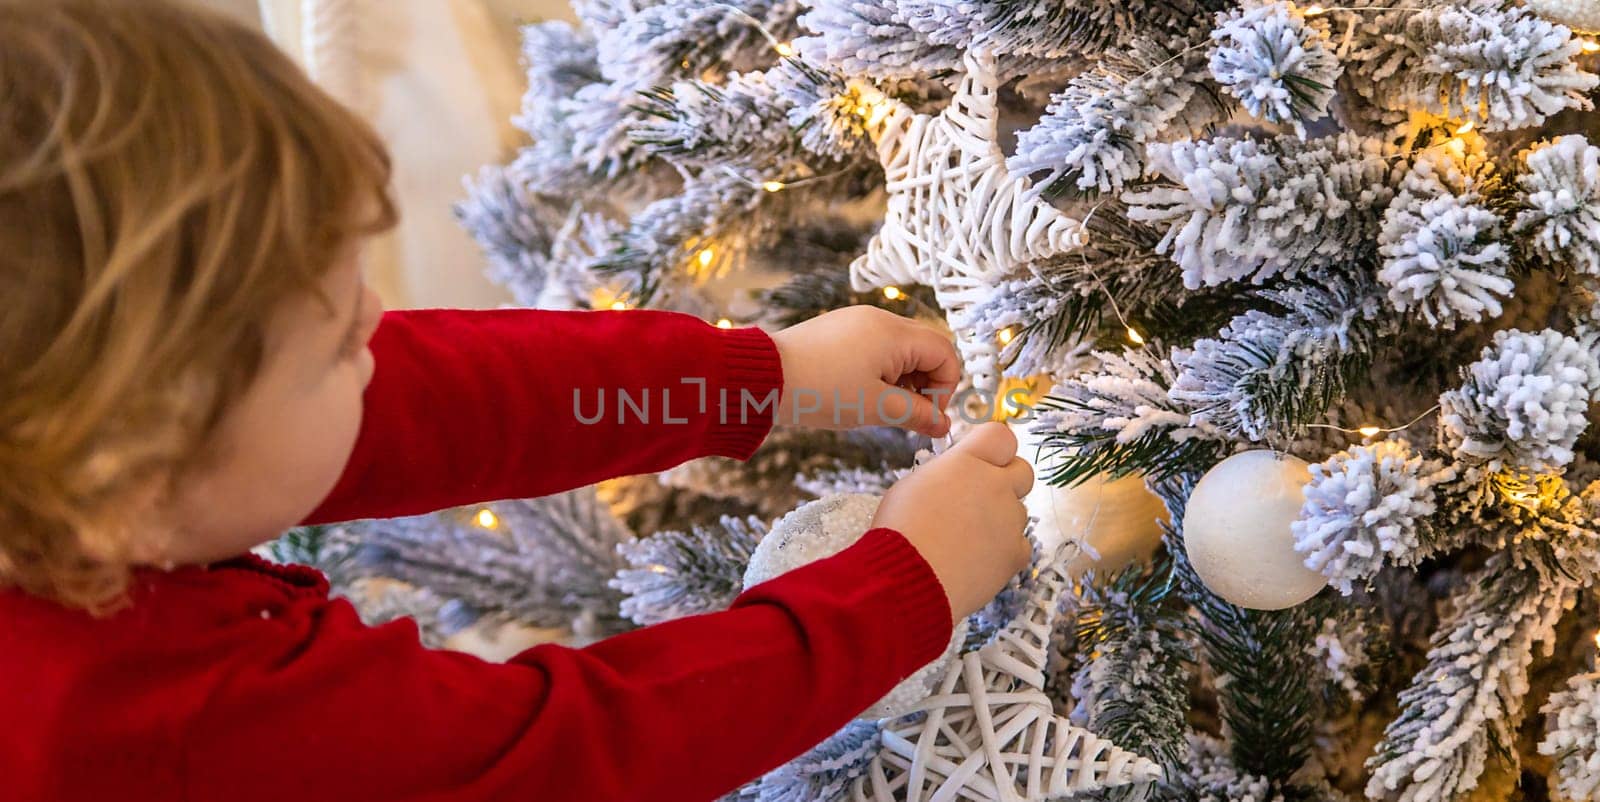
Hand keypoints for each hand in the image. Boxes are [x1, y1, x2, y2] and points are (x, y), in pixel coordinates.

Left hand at [771, 306, 960, 436]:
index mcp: (895, 333)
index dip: (945, 388)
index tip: (928, 416)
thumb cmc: (820, 391)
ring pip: (900, 350)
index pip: (945, 353)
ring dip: (902, 380)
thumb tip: (943, 424)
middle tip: (905, 415)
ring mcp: (858, 321)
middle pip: (925, 349)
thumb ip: (916, 414)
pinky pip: (876, 348)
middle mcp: (880, 319)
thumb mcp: (876, 408)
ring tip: (879, 407)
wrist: (762, 377)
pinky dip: (880, 371)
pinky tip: (859, 394)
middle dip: (924, 384)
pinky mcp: (839, 330)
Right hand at [870, 422, 1032, 622]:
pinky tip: (975, 560)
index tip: (983, 459)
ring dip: (1000, 520)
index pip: (1001, 435)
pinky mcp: (1016, 553)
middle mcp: (997, 485)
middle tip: (980, 498)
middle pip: (1023, 471)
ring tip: (966, 540)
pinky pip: (1018, 545)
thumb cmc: (900, 529)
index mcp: (969, 461)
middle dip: (1007, 480)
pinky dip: (1002, 552)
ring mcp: (1011, 520)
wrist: (908, 579)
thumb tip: (959, 475)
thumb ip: (947, 472)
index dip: (994, 447)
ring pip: (1018, 512)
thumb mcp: (914, 484)